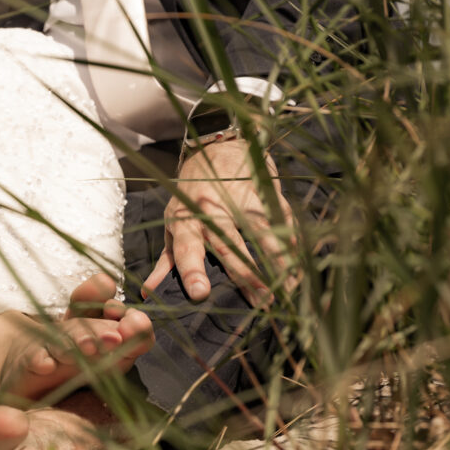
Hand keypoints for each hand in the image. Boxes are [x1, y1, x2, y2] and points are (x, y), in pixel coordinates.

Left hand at [141, 139, 296, 306]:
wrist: (219, 147)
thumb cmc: (192, 193)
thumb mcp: (173, 221)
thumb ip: (166, 259)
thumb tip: (149, 292)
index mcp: (185, 219)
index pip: (187, 248)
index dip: (192, 270)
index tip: (200, 293)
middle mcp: (212, 209)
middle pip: (229, 245)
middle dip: (245, 275)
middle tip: (261, 302)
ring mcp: (240, 199)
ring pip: (260, 233)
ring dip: (276, 262)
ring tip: (287, 289)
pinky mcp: (263, 192)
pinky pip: (280, 220)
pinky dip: (292, 242)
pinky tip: (300, 265)